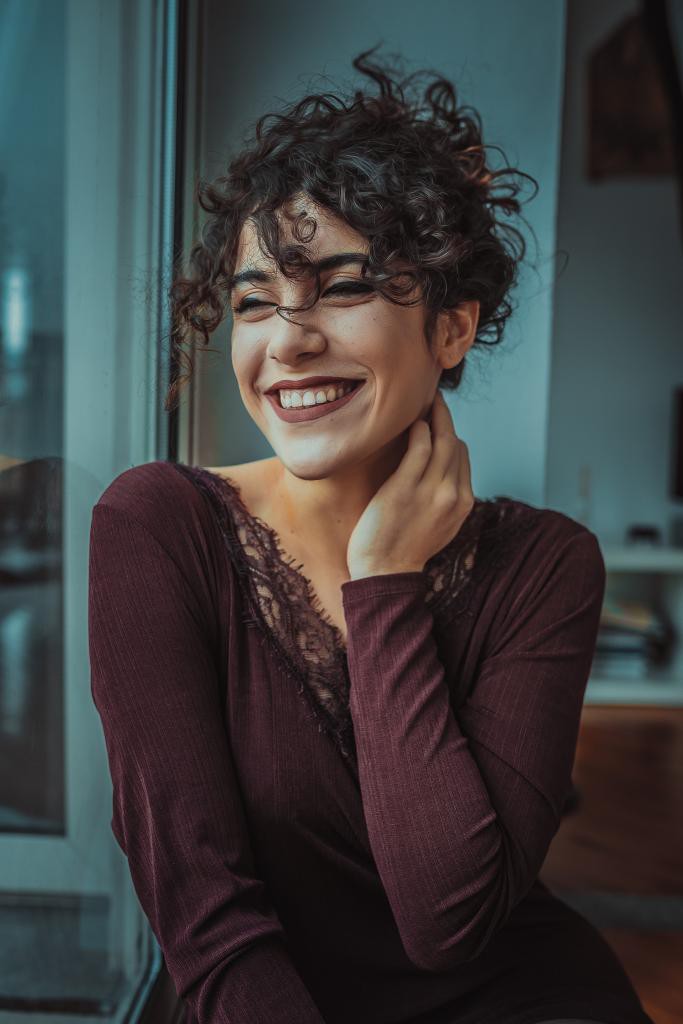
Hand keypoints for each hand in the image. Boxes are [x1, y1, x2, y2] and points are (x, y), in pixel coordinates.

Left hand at [346, 390, 475, 578]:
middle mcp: (453, 495)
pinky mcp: (406, 487)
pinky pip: (420, 446)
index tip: (438, 422)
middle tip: (434, 398)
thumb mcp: (437, 525)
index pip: (463, 457)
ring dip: (435, 416)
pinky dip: (419, 430)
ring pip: (442, 440)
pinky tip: (412, 422)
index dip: (451, 436)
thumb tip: (438, 472)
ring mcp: (432, 490)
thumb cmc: (403, 548)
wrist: (384, 573)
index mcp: (463, 504)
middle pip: (455, 443)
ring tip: (424, 401)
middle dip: (446, 418)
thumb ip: (444, 498)